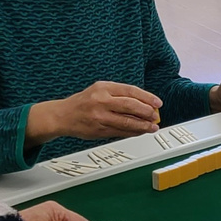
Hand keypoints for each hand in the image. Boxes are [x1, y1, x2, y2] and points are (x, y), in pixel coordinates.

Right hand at [31, 81, 161, 144]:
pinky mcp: (98, 131)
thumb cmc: (84, 102)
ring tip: (152, 127)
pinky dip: (132, 133)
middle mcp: (101, 101)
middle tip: (156, 116)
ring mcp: (99, 117)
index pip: (130, 91)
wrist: (62, 115)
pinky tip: (140, 132)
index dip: (147, 97)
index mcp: (103, 88)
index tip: (157, 103)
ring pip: (126, 122)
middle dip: (146, 112)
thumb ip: (120, 95)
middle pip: (130, 106)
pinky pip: (120, 132)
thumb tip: (144, 103)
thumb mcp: (100, 90)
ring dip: (142, 126)